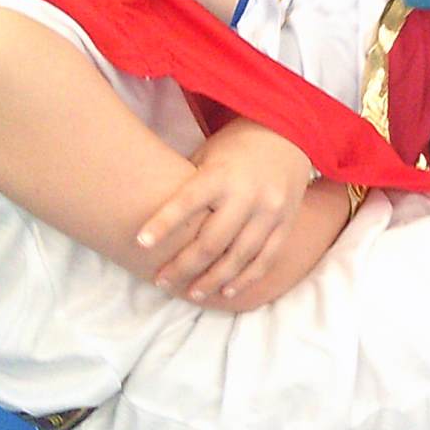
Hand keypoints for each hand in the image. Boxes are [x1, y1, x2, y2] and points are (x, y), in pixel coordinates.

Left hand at [137, 119, 314, 302]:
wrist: (289, 136)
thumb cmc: (235, 147)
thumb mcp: (208, 155)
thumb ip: (190, 186)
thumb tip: (158, 220)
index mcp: (221, 175)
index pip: (187, 202)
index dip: (163, 224)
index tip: (140, 243)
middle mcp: (247, 195)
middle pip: (211, 242)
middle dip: (183, 266)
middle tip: (161, 281)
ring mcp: (270, 211)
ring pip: (239, 257)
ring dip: (213, 280)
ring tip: (191, 293)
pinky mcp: (286, 223)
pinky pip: (266, 258)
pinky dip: (246, 278)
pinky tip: (227, 291)